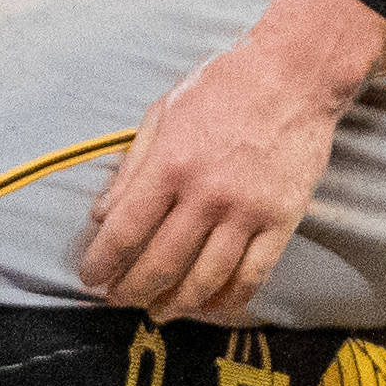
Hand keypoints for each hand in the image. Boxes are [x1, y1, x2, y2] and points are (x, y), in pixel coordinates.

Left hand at [78, 0, 385, 322]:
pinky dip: (229, 299)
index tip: (91, 278)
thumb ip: (131, 166)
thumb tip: (100, 215)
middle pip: (161, 263)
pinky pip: (253, 275)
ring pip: (205, 278)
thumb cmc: (224, 85)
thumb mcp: (164, 112)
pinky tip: (212, 307)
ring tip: (160, 311)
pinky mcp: (282, 220)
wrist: (294, 74)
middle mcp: (206, 193)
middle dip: (132, 291)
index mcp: (171, 163)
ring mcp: (247, 211)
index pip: (125, 230)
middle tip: (120, 301)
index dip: (102, 262)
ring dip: (176, 304)